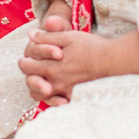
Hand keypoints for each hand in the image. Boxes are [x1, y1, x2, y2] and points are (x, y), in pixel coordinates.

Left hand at [20, 25, 138, 105]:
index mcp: (50, 67)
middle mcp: (56, 82)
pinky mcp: (77, 97)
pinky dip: (55, 100)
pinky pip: (59, 103)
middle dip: (29, 76)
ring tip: (43, 83)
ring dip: (39, 90)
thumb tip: (31, 35)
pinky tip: (57, 94)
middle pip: (31, 83)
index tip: (27, 59)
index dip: (24, 62)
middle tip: (34, 70)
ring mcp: (66, 92)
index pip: (26, 67)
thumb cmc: (91, 47)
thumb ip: (47, 37)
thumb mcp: (68, 37)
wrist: (114, 61)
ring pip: (42, 96)